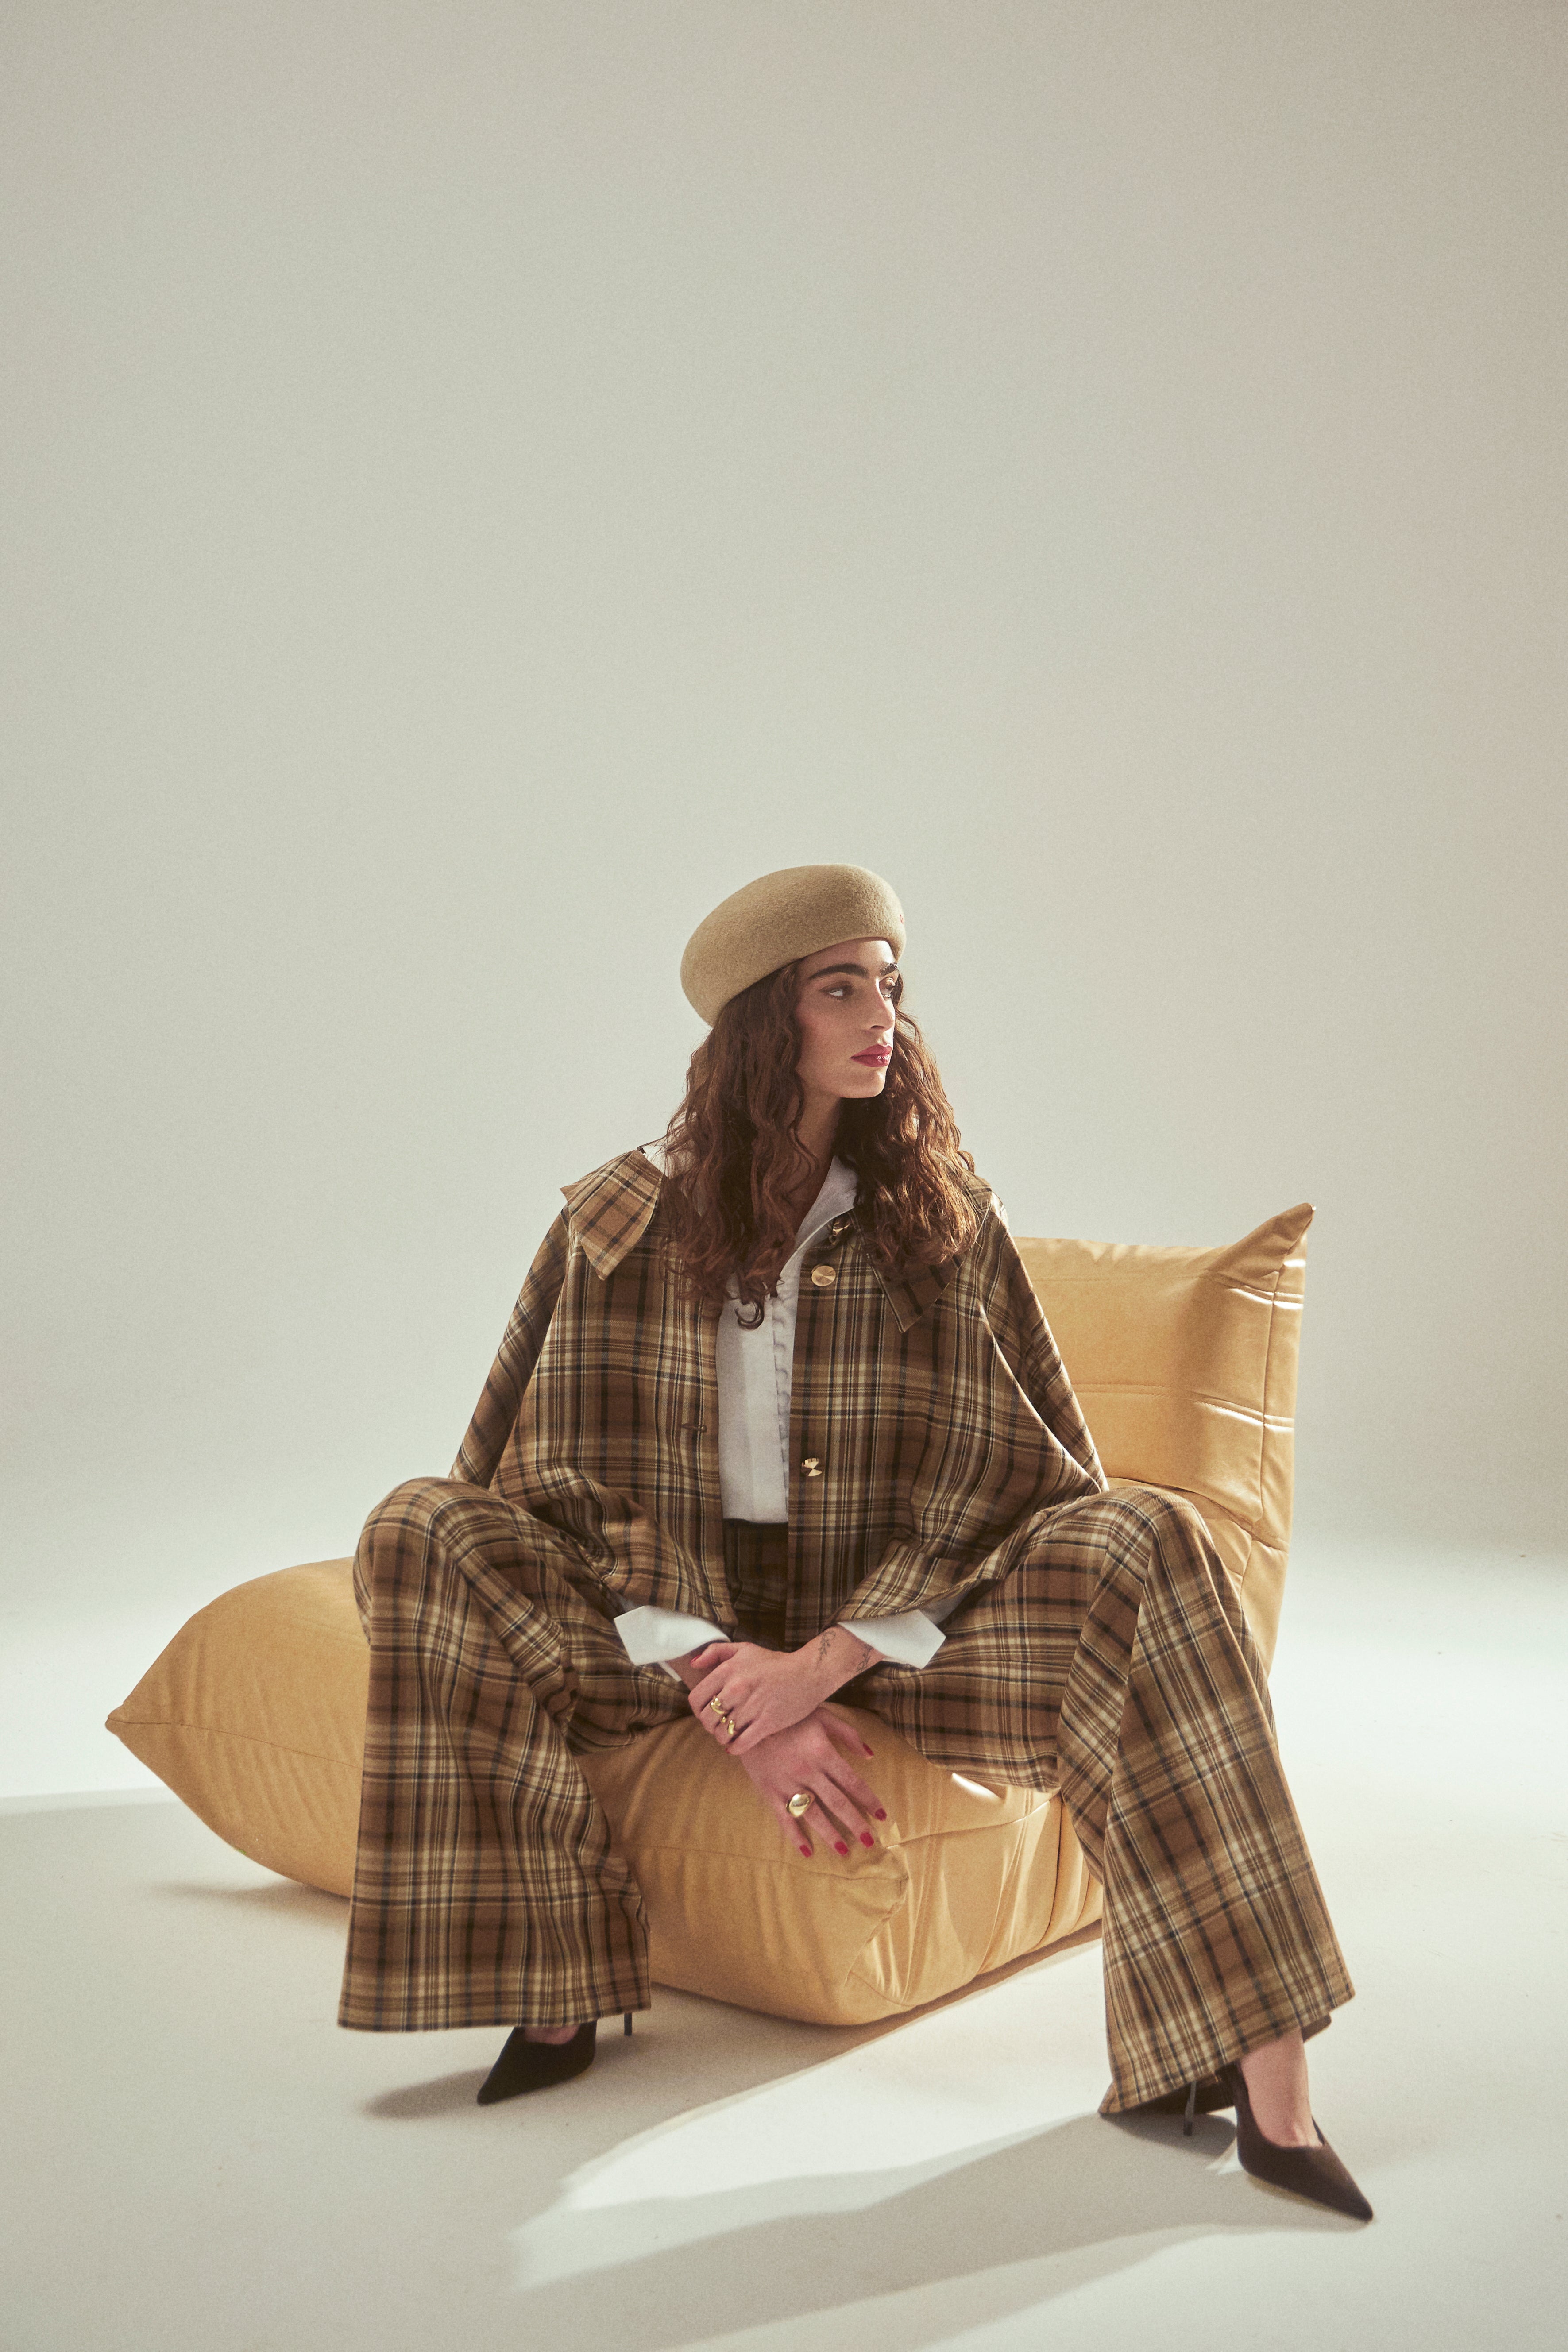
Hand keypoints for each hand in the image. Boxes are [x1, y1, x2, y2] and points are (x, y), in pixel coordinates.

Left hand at [684, 1641, 818, 1750]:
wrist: (808, 1673)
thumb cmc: (775, 1662)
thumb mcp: (744, 1649)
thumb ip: (715, 1652)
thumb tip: (693, 1664)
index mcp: (728, 1670)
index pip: (696, 1699)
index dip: (698, 1709)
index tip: (707, 1711)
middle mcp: (737, 1688)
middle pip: (707, 1719)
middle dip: (710, 1725)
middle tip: (719, 1724)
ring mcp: (752, 1707)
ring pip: (722, 1733)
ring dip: (723, 1737)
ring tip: (729, 1733)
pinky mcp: (767, 1723)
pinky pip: (740, 1744)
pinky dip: (734, 1748)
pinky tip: (736, 1745)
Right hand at [730, 1708, 886, 1860]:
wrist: (747, 1718)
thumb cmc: (789, 1715)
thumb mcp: (822, 1715)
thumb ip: (848, 1733)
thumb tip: (870, 1754)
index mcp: (823, 1753)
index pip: (852, 1782)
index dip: (869, 1800)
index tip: (882, 1816)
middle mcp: (808, 1772)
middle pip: (837, 1803)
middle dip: (855, 1824)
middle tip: (870, 1843)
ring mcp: (787, 1784)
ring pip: (813, 1815)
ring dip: (830, 1835)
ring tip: (844, 1852)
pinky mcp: (769, 1792)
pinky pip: (784, 1819)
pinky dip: (795, 1836)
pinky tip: (807, 1851)